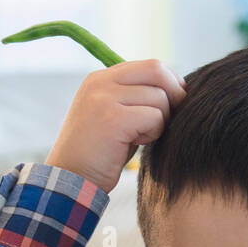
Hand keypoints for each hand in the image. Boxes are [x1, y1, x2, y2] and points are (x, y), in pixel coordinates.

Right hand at [45, 59, 185, 192]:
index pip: (149, 65)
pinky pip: (155, 116)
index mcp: (100, 79)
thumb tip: (176, 89)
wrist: (71, 181)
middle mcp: (100, 82)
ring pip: (159, 97)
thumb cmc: (98, 155)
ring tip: (140, 137)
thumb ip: (135, 98)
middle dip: (175, 93)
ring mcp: (105, 98)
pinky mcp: (113, 118)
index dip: (170, 82)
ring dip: (160, 121)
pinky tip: (136, 144)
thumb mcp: (114, 116)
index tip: (174, 104)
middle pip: (157, 70)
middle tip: (173, 117)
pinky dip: (153, 133)